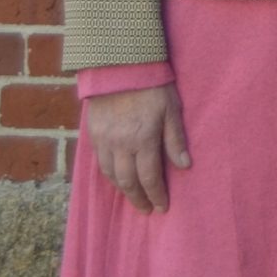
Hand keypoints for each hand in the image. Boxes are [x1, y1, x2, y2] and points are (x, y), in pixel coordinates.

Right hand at [83, 82, 189, 213]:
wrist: (120, 66)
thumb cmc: (153, 86)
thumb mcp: (172, 109)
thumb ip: (176, 139)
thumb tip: (184, 166)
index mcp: (143, 139)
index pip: (149, 177)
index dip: (156, 195)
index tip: (162, 208)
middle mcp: (120, 145)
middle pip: (127, 181)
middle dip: (138, 198)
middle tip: (147, 210)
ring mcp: (104, 141)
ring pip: (110, 175)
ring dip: (122, 189)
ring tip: (134, 197)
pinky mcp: (92, 135)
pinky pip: (99, 163)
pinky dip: (108, 175)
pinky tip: (116, 178)